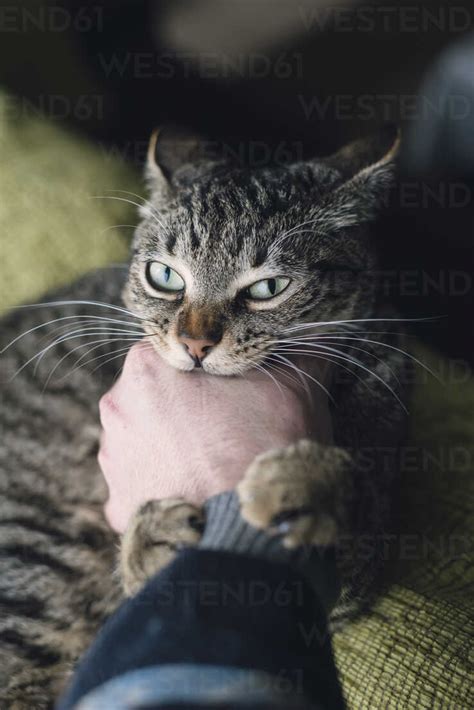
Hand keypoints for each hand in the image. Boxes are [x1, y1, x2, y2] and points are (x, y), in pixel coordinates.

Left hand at [99, 341, 331, 532]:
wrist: (248, 533)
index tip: (233, 386)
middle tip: (228, 428)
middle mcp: (118, 407)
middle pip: (156, 396)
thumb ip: (299, 351)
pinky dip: (166, 489)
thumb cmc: (266, 447)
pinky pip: (142, 487)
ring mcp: (113, 458)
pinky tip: (197, 495)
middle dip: (187, 408)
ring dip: (174, 448)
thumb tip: (318, 333)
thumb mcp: (295, 387)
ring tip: (213, 466)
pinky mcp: (119, 504)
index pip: (177, 353)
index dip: (210, 369)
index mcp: (148, 366)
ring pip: (147, 441)